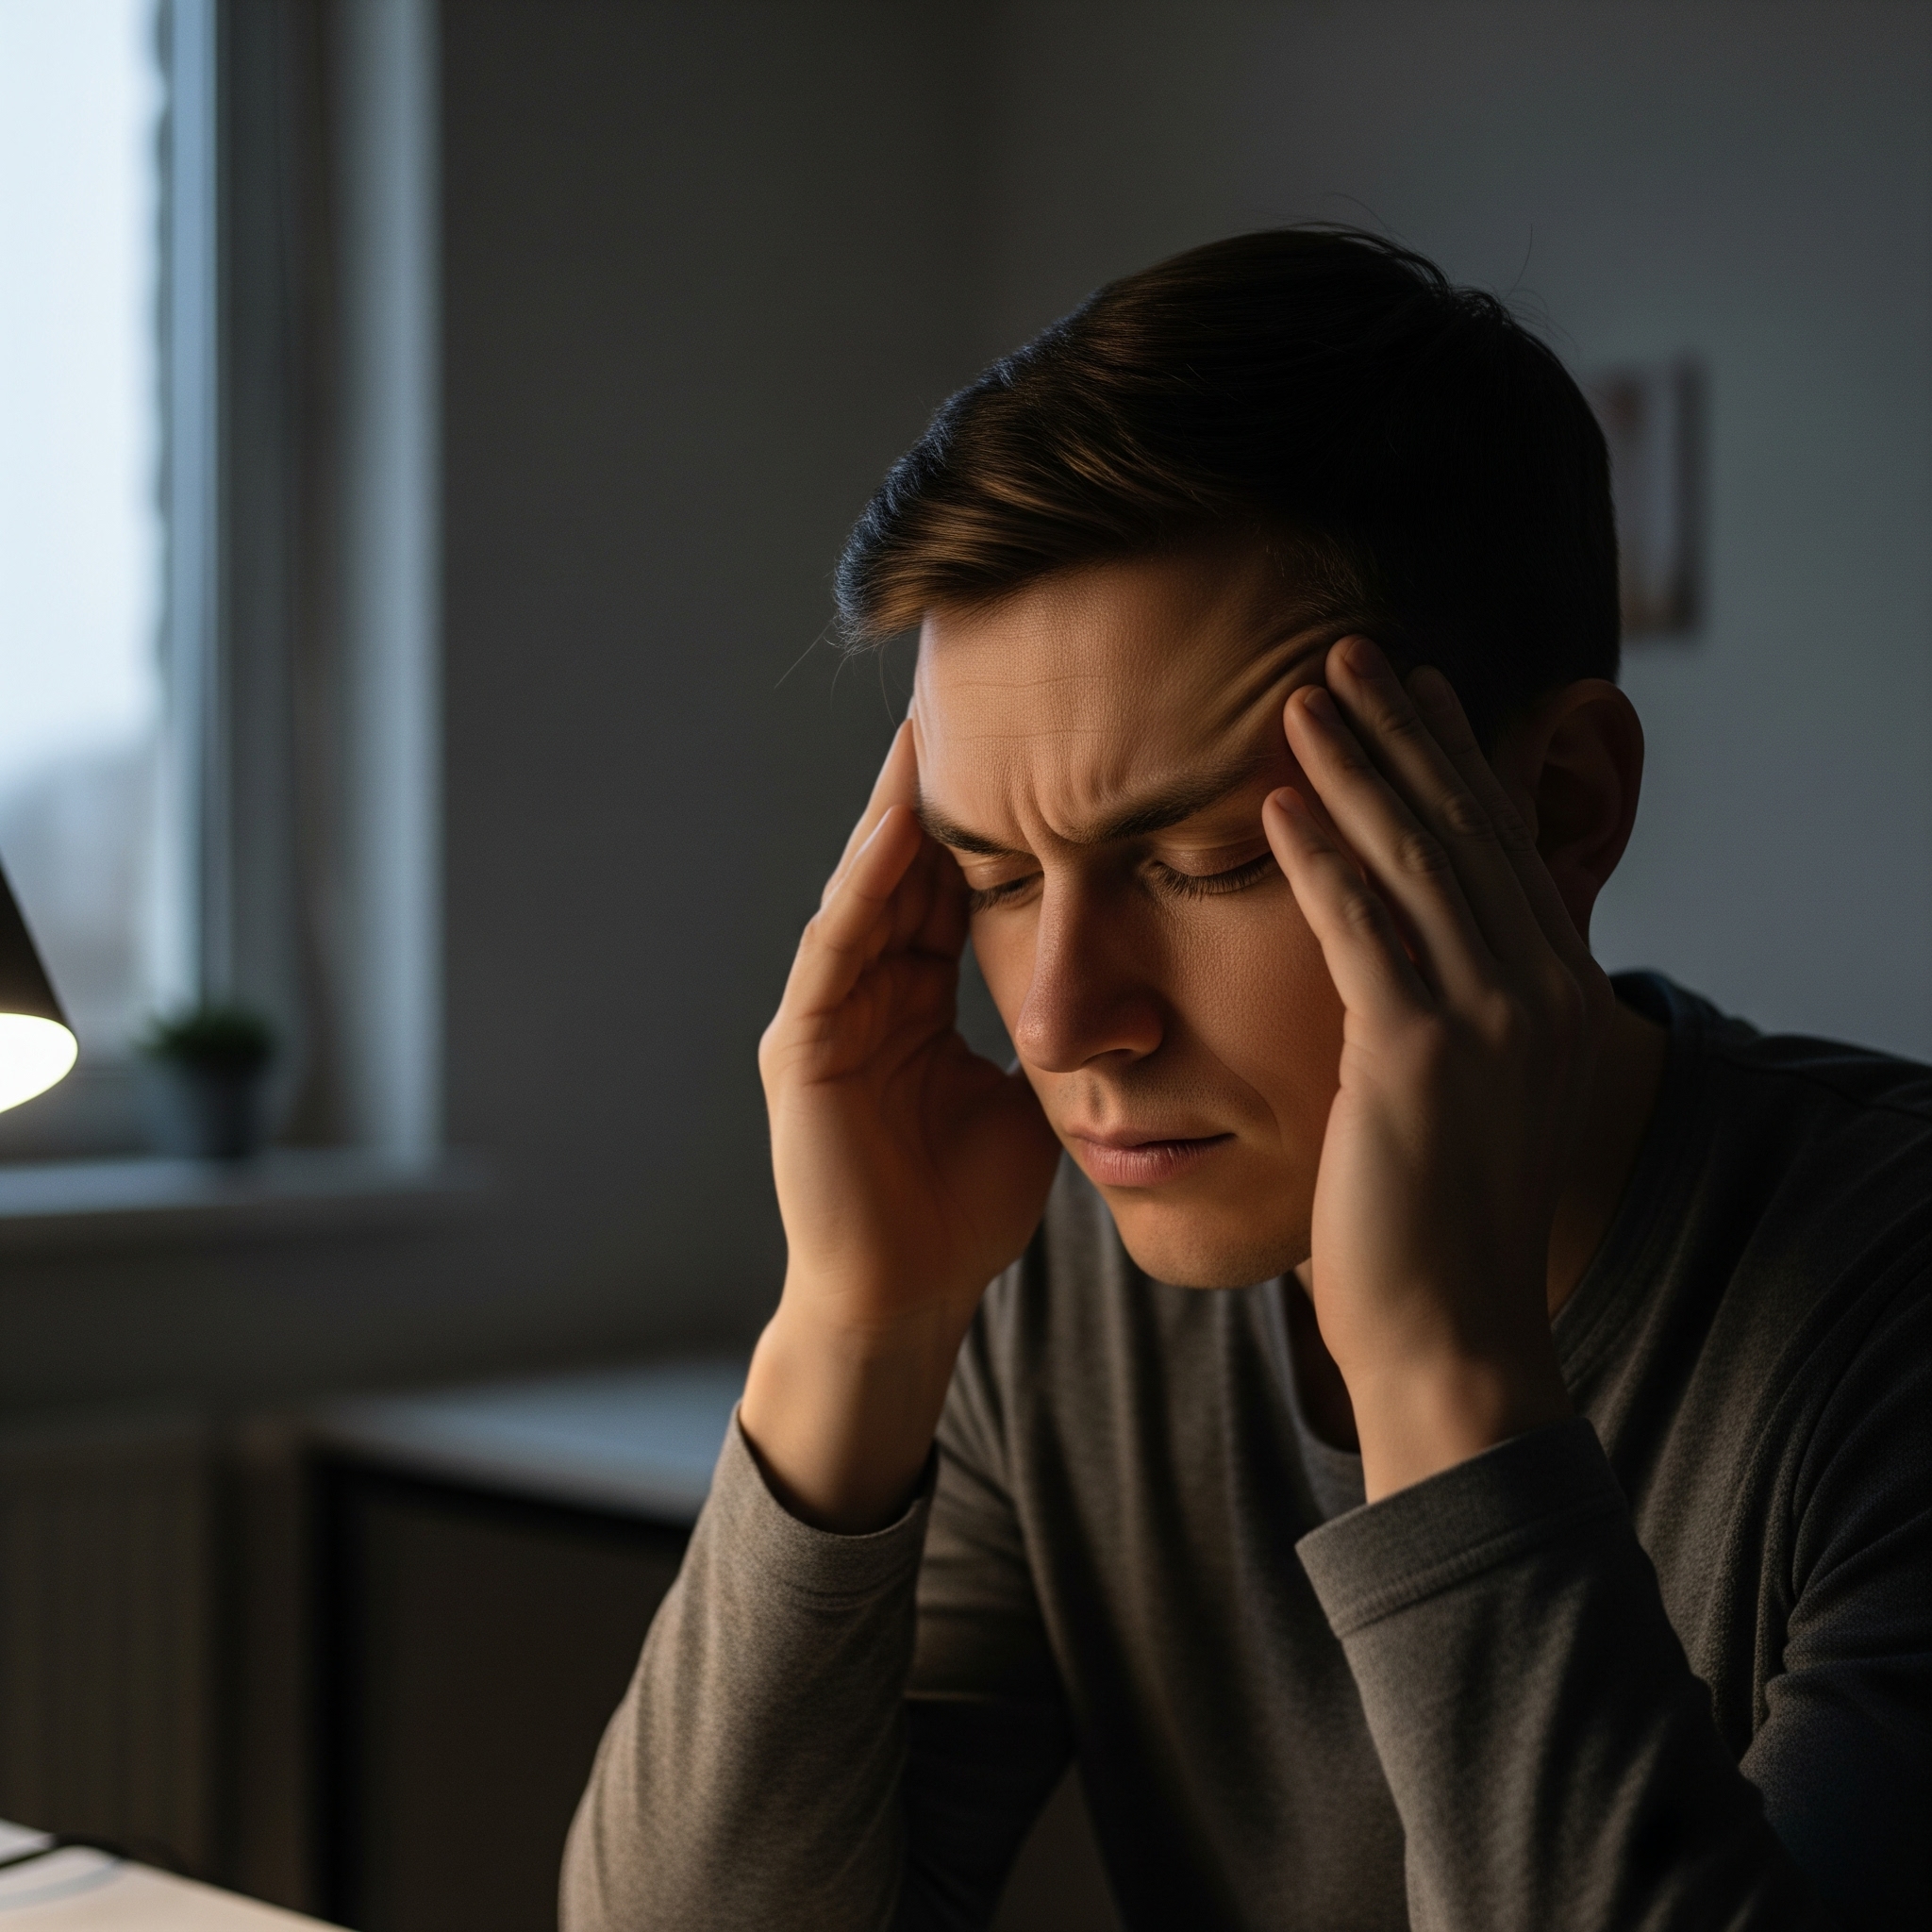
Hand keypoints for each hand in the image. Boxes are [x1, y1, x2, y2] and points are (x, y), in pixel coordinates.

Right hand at [743, 722, 1059, 1529]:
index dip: (986, 819)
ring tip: (929, 730)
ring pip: (868, 892)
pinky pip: (838, 952)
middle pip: (906, 869)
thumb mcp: (1031, 1102)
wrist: (907, 1300)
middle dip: (937, 790)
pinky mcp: (800, 1049)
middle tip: (972, 696)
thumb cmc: (964, 1211)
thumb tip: (1129, 994)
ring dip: (897, 812)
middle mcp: (867, 992)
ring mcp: (828, 1016)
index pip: (951, 887)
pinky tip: (897, 828)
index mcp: (917, 1001)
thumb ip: (1056, 1040)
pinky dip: (866, 889)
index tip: (1028, 745)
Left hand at [1263, 636, 1609, 1499]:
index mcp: (1555, 995)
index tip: (1410, 691)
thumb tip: (1402, 964)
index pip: (1496, 848)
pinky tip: (1278, 798)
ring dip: (1358, 768)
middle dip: (1404, 734)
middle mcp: (1540, 990)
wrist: (1454, 1337)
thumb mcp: (1468, 1101)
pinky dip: (1320, 857)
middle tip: (1351, 653)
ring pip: (1417, 859)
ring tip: (1306, 696)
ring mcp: (1492, 1018)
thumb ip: (1449, 1017)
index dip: (1450, 762)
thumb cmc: (1437, 1229)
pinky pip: (1362, 927)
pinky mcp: (1422, 1052)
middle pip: (1463, 829)